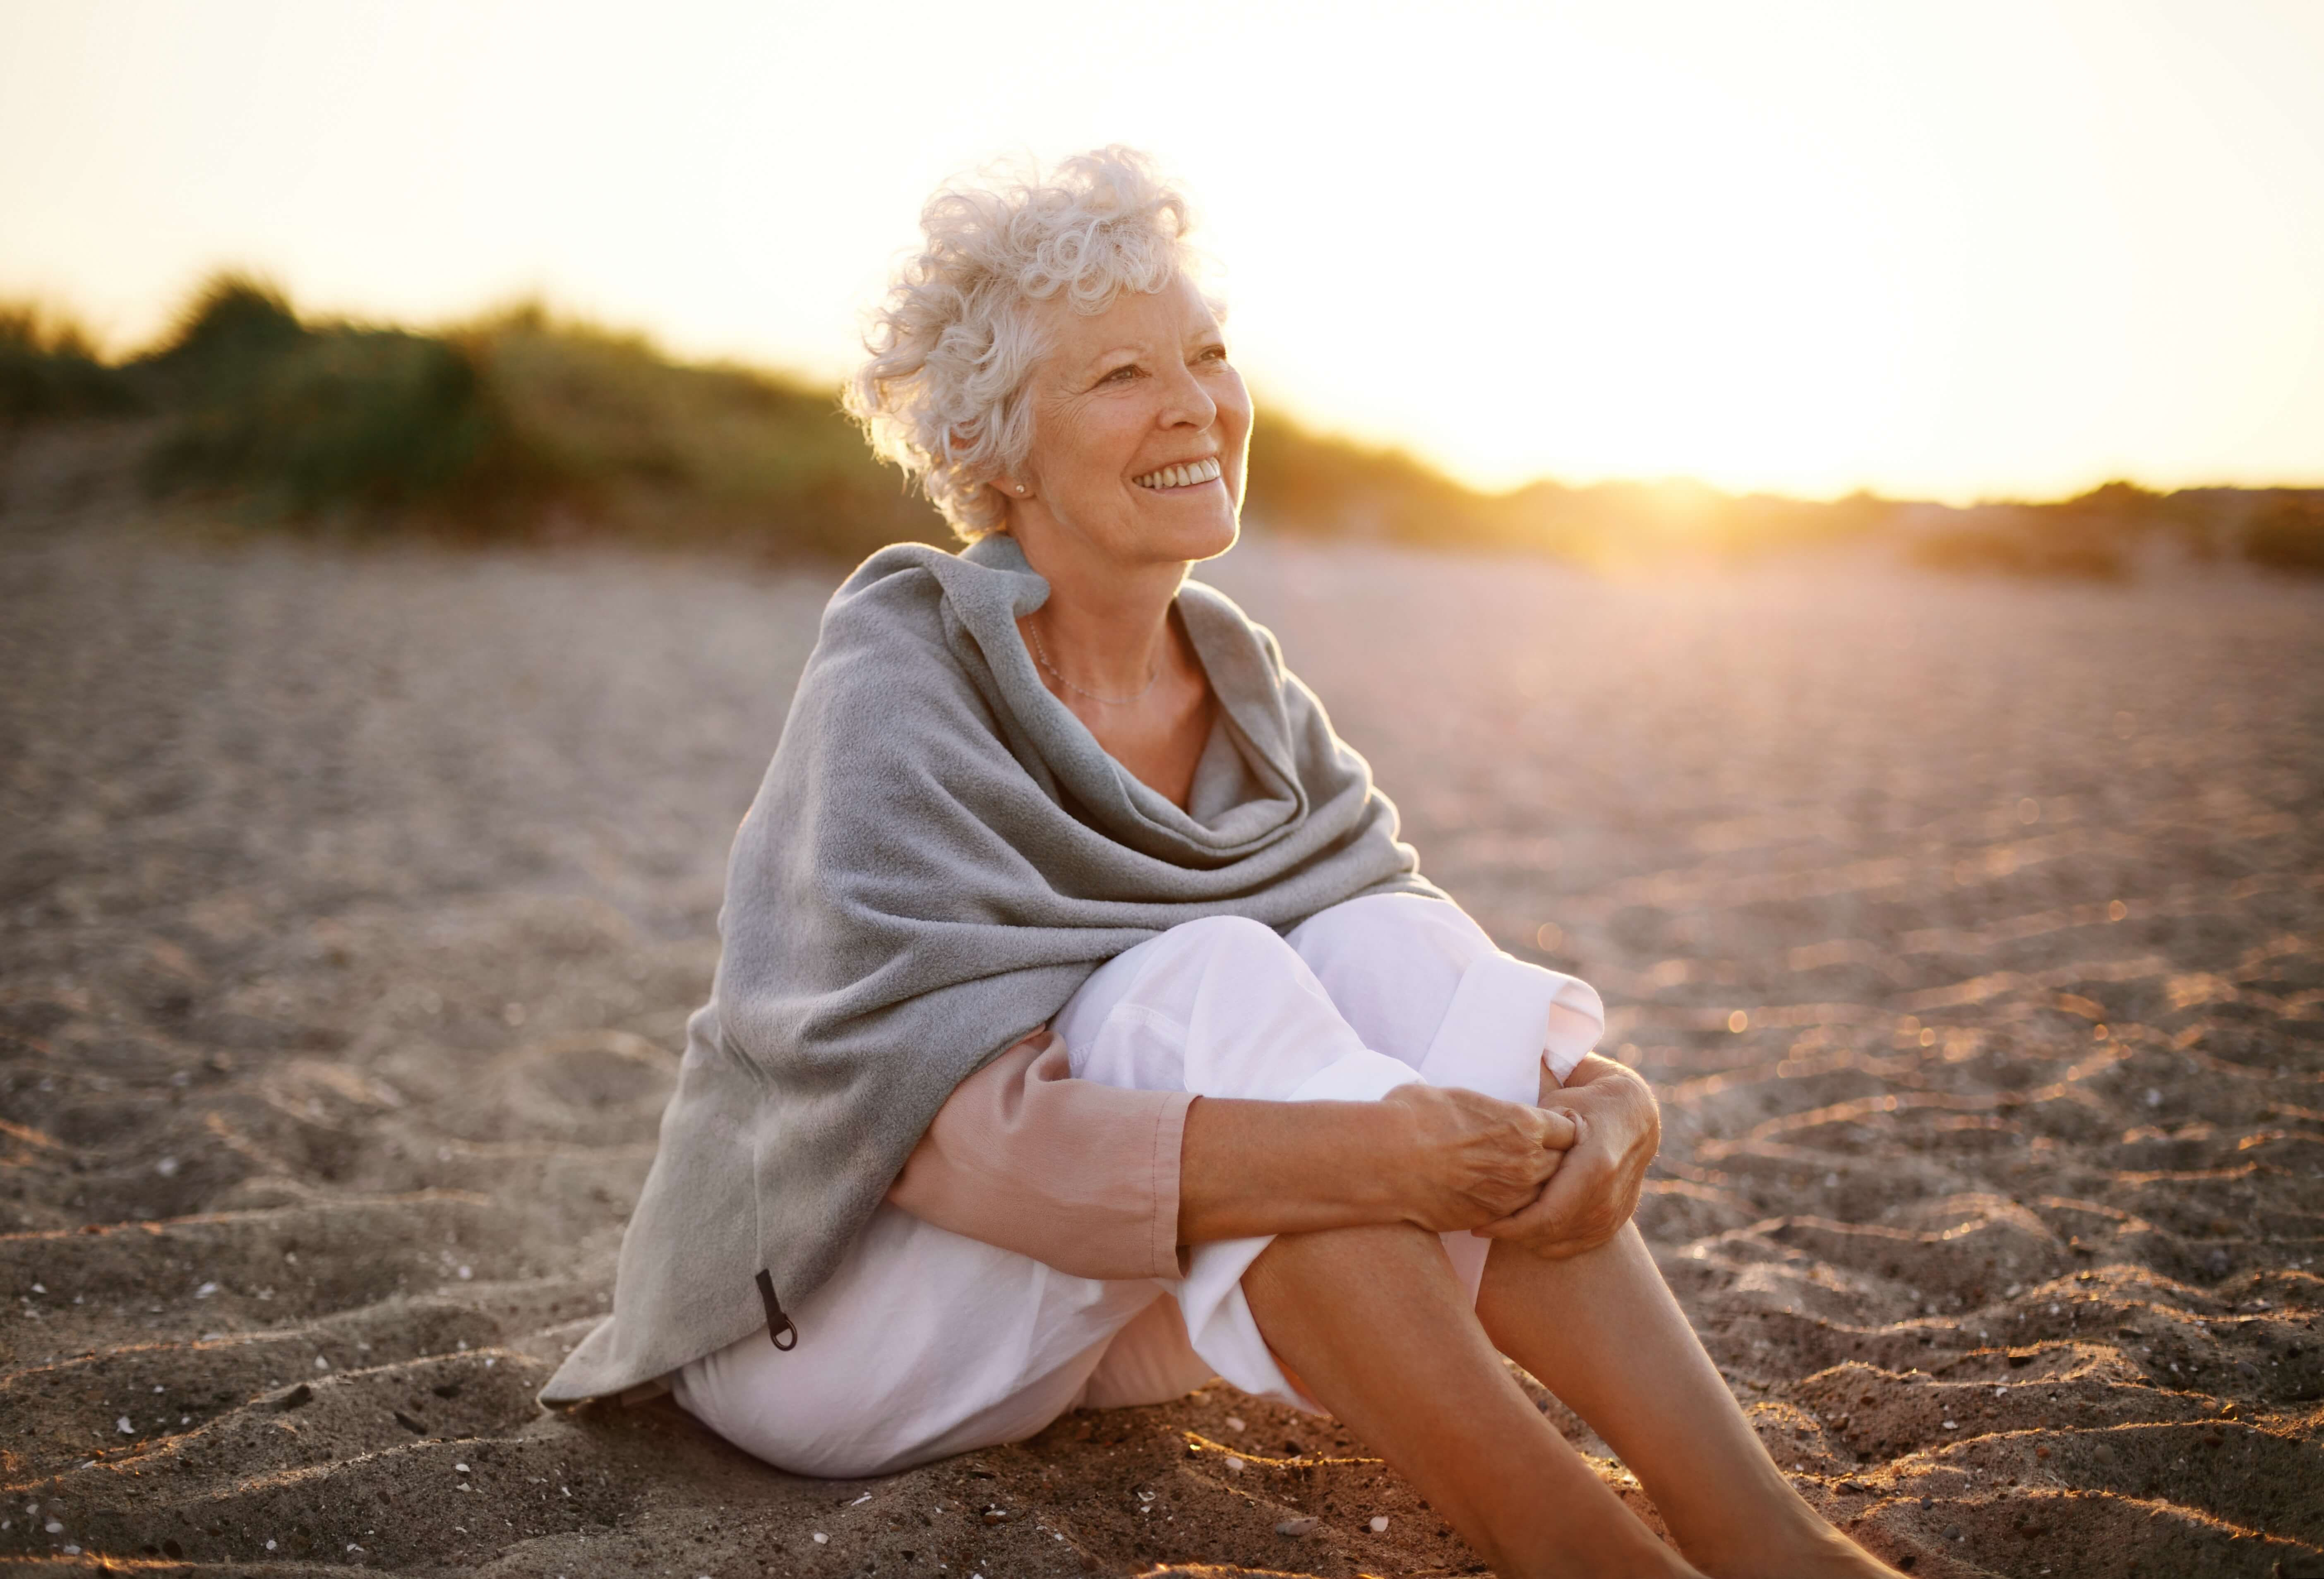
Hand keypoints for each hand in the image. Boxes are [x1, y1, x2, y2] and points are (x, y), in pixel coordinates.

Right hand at [1378, 1082, 1577, 1233]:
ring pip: (1543, 1195)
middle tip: (1537, 1155)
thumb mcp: (1460, 1097)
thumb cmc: (1416, 1116)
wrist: (1386, 1160)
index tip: (1550, 1129)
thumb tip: (1483, 1109)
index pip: (1569, 1130)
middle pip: (1564, 1166)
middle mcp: (1527, 1163)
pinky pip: (1515, 1215)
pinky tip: (1492, 1196)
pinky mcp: (1490, 1219)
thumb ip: (1489, 1109)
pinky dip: (1511, 1208)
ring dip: (1536, 1187)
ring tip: (1514, 1178)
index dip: (1561, 1130)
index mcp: (1524, 1124)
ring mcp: (1510, 1196)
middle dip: (1555, 1160)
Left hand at [1475, 1054, 1659, 1258]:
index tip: (1479, 1222)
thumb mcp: (1558, 1105)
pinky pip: (1578, 1246)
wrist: (1633, 1115)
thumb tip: (1492, 1147)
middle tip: (1482, 1226)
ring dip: (1527, 1240)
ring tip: (1500, 1226)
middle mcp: (1609, 1196)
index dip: (1511, 1224)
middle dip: (1513, 1235)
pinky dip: (1549, 1244)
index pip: (1548, 1213)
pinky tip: (1527, 1231)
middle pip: (1552, 1232)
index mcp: (1596, 1165)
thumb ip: (1532, 1131)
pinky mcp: (1616, 1221)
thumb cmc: (1586, 1102)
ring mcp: (1615, 1212)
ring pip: (1564, 1243)